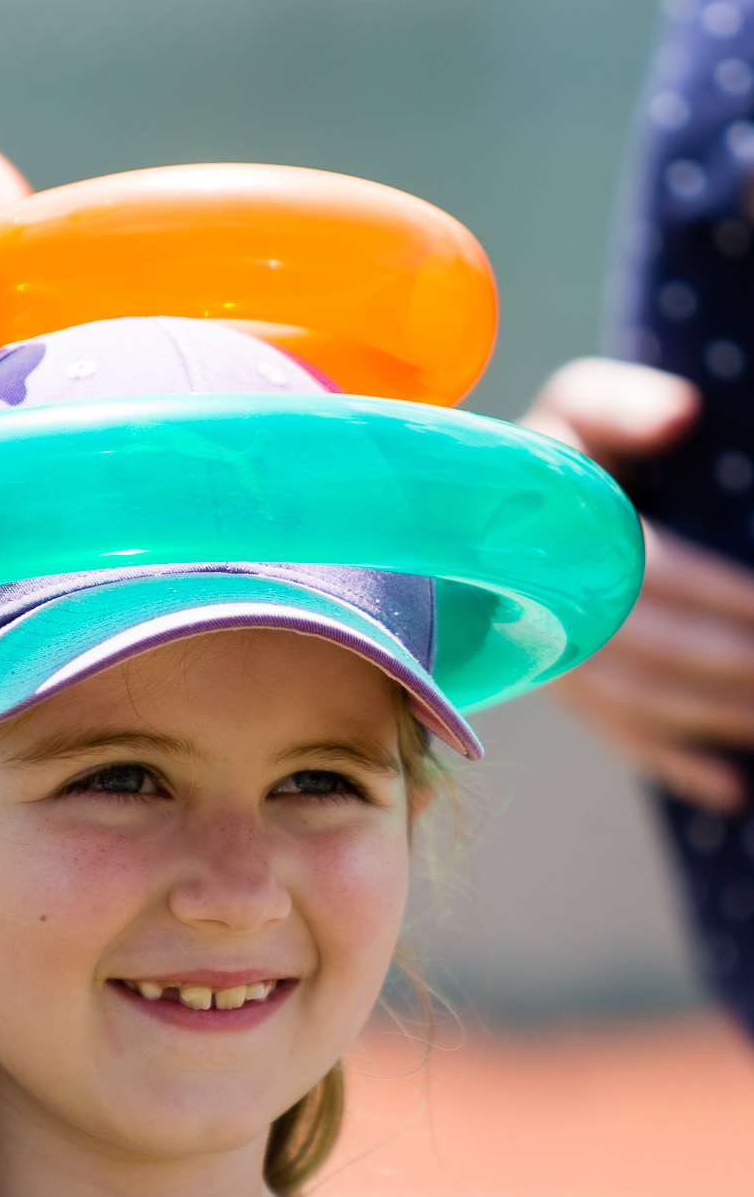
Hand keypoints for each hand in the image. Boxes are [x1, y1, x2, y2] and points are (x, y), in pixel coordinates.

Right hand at [522, 358, 753, 812]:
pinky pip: (623, 739)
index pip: (652, 578)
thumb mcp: (575, 411)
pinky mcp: (569, 697)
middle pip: (655, 654)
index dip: (722, 597)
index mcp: (556, 543)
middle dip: (737, 666)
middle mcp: (548, 615)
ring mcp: (554, 666)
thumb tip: (682, 416)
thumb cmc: (547, 460)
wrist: (470, 526)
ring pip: (643, 706)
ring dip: (718, 717)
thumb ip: (622, 405)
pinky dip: (678, 768)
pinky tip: (733, 790)